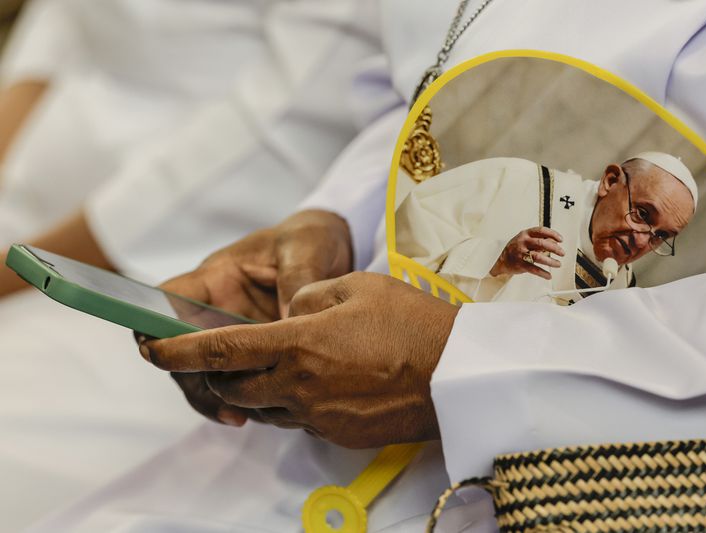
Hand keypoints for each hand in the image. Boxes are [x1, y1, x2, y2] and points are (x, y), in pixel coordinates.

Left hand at [139, 272, 458, 448]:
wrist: (458, 374)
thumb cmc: (411, 322)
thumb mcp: (356, 286)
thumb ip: (307, 296)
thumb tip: (289, 314)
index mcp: (298, 345)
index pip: (221, 351)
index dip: (179, 351)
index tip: (151, 350)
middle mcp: (299, 388)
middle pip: (234, 387)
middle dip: (218, 372)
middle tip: (224, 354)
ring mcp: (318, 417)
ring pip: (264, 407)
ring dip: (257, 387)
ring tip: (279, 363)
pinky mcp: (338, 434)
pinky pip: (298, 419)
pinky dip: (292, 400)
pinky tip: (319, 380)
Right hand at [146, 209, 353, 426]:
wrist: (336, 250)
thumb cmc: (311, 239)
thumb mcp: (305, 249)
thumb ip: (296, 281)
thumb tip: (289, 324)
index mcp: (217, 277)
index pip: (165, 300)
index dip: (151, 325)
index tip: (160, 353)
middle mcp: (217, 309)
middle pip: (181, 349)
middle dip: (192, 378)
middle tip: (219, 401)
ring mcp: (235, 335)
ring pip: (207, 373)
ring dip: (219, 396)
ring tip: (240, 415)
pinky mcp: (258, 355)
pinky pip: (241, 382)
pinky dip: (246, 399)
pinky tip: (262, 413)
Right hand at [489, 227, 564, 278]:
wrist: (502, 260)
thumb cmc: (516, 248)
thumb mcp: (525, 239)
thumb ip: (539, 239)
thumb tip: (554, 242)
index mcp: (525, 234)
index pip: (541, 231)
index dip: (553, 234)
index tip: (561, 239)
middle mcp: (523, 242)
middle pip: (541, 243)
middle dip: (554, 248)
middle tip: (562, 253)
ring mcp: (521, 253)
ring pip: (539, 257)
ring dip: (551, 261)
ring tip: (558, 264)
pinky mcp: (520, 264)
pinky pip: (534, 269)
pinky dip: (543, 273)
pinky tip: (548, 276)